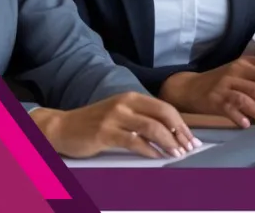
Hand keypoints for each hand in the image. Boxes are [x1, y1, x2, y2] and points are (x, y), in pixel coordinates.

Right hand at [33, 92, 197, 158]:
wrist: (63, 127)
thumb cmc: (95, 123)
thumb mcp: (121, 113)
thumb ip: (142, 118)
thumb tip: (171, 131)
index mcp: (132, 97)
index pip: (165, 108)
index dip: (181, 124)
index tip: (191, 137)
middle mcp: (125, 103)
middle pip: (162, 115)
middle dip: (179, 132)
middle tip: (189, 147)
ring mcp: (115, 117)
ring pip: (151, 128)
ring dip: (168, 142)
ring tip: (176, 153)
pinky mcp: (105, 132)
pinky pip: (133, 141)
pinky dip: (149, 150)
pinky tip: (156, 156)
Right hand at [160, 56, 254, 128]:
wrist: (190, 87)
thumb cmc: (223, 84)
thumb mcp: (242, 75)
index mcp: (248, 62)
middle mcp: (238, 69)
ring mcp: (225, 83)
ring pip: (251, 96)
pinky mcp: (214, 98)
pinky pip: (231, 107)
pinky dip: (241, 116)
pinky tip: (248, 126)